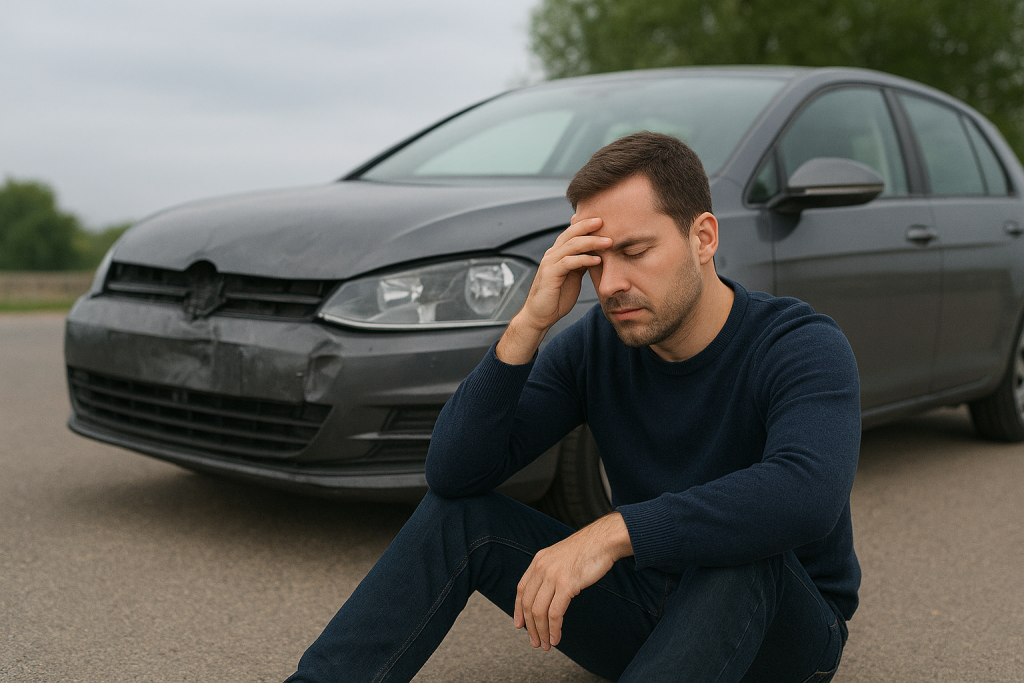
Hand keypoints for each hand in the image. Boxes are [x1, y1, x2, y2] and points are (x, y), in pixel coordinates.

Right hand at [496, 216, 610, 363]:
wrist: (540, 315)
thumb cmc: (557, 297)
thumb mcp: (573, 276)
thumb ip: (581, 263)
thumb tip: (596, 253)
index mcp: (557, 253)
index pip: (571, 233)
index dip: (585, 225)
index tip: (603, 219)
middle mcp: (552, 254)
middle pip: (570, 233)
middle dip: (588, 226)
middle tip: (604, 221)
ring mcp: (549, 263)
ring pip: (571, 246)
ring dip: (591, 242)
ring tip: (608, 242)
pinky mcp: (550, 274)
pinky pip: (568, 263)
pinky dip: (584, 260)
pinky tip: (597, 260)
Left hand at [514, 512, 632, 650]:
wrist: (603, 540)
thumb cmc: (587, 550)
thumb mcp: (560, 557)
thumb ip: (550, 571)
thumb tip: (547, 592)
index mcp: (538, 561)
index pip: (521, 590)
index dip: (518, 610)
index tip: (520, 625)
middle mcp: (541, 568)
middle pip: (528, 604)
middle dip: (530, 627)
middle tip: (536, 642)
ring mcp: (553, 576)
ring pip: (539, 611)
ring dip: (542, 631)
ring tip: (547, 644)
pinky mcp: (566, 584)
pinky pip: (555, 613)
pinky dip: (554, 628)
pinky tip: (557, 637)